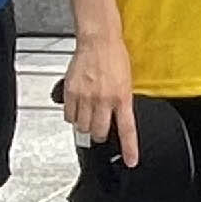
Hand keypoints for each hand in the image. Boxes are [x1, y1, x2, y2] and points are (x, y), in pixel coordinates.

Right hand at [62, 30, 140, 168]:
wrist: (99, 40)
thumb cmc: (115, 57)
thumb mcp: (127, 82)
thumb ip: (122, 102)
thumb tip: (120, 118)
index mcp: (122, 97)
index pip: (127, 129)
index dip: (130, 149)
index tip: (131, 161)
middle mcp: (103, 99)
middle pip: (98, 132)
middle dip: (99, 134)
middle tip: (100, 126)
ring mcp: (85, 97)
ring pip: (82, 127)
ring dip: (85, 125)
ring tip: (89, 112)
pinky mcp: (70, 93)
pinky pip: (69, 116)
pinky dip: (73, 116)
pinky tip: (78, 106)